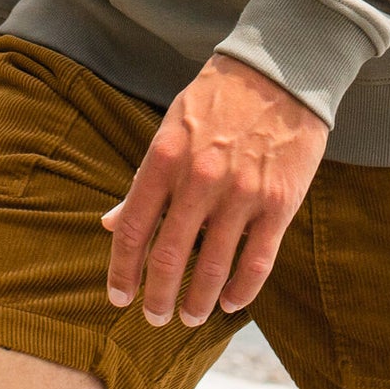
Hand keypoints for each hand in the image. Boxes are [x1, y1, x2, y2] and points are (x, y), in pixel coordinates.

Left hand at [100, 52, 328, 328]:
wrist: (279, 71)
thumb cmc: (217, 100)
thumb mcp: (171, 128)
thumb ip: (144, 180)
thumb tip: (110, 224)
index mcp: (166, 156)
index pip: (134, 229)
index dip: (122, 270)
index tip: (119, 297)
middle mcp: (200, 178)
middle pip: (169, 258)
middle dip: (157, 297)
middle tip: (154, 317)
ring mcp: (242, 192)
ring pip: (212, 269)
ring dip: (197, 302)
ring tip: (190, 316)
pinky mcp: (279, 202)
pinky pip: (256, 262)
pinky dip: (241, 291)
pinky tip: (230, 301)